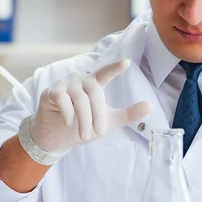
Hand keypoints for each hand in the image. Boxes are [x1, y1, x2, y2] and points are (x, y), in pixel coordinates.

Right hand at [29, 59, 151, 152]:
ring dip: (84, 119)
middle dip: (97, 114)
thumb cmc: (82, 125)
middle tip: (99, 132)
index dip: (115, 68)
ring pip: (79, 97)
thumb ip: (128, 114)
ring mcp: (65, 84)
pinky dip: (68, 112)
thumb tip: (150, 106)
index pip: (105, 73)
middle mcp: (80, 80)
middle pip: (94, 91)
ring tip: (85, 135)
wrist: (57, 138)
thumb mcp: (109, 122)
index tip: (127, 62)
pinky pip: (62, 98)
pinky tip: (68, 122)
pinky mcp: (51, 92)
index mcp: (94, 84)